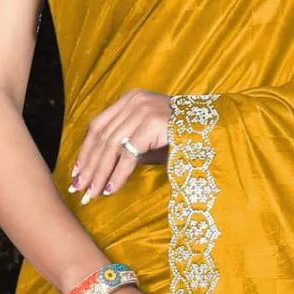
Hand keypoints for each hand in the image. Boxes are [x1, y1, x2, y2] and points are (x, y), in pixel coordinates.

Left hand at [70, 89, 172, 203]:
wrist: (215, 129)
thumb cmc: (183, 137)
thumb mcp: (150, 137)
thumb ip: (128, 145)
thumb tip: (104, 170)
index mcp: (130, 99)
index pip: (98, 125)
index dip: (85, 150)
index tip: (77, 172)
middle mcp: (134, 101)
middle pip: (101, 137)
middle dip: (88, 165)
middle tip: (79, 188)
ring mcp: (143, 110)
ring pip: (111, 146)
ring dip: (100, 173)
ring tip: (93, 193)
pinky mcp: (152, 124)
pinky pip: (129, 154)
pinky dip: (118, 173)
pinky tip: (112, 188)